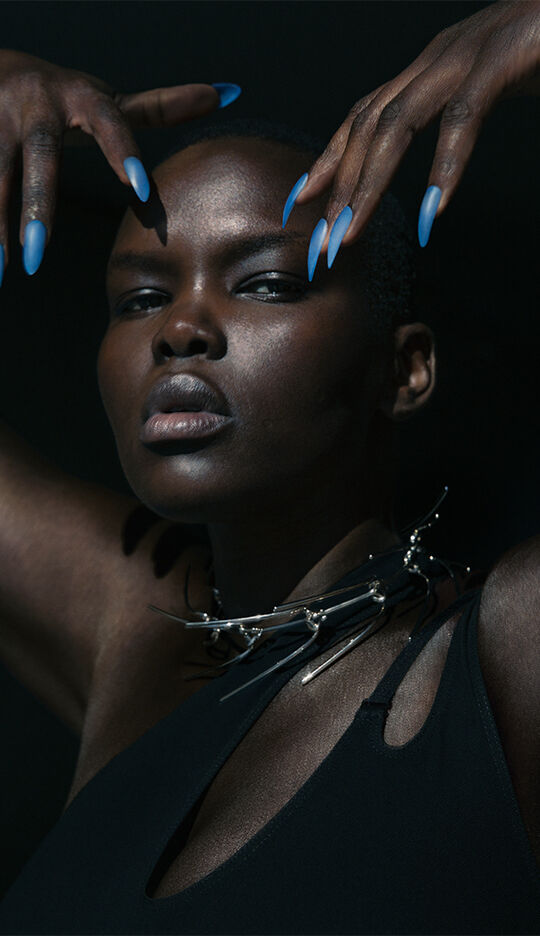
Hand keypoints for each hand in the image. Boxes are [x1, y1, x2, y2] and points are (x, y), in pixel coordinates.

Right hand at [0, 50, 240, 280]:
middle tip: (41, 254)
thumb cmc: (65, 95)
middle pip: (41, 156)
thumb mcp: (108, 98)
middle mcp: (38, 103)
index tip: (140, 189)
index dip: (124, 154)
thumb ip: (160, 107)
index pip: (110, 124)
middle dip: (38, 205)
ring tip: (5, 268)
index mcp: (82, 96)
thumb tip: (225, 94)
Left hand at [281, 1, 539, 274]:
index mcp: (430, 67)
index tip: (300, 202)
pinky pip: (464, 115)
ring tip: (351, 233)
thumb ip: (458, 117)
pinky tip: (432, 211)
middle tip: (323, 242)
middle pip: (369, 125)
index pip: (364, 115)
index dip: (328, 159)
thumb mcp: (491, 85)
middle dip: (339, 188)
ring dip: (369, 183)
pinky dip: (445, 165)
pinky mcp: (504, 56)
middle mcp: (437, 57)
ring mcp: (467, 53)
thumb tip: (435, 171)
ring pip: (399, 121)